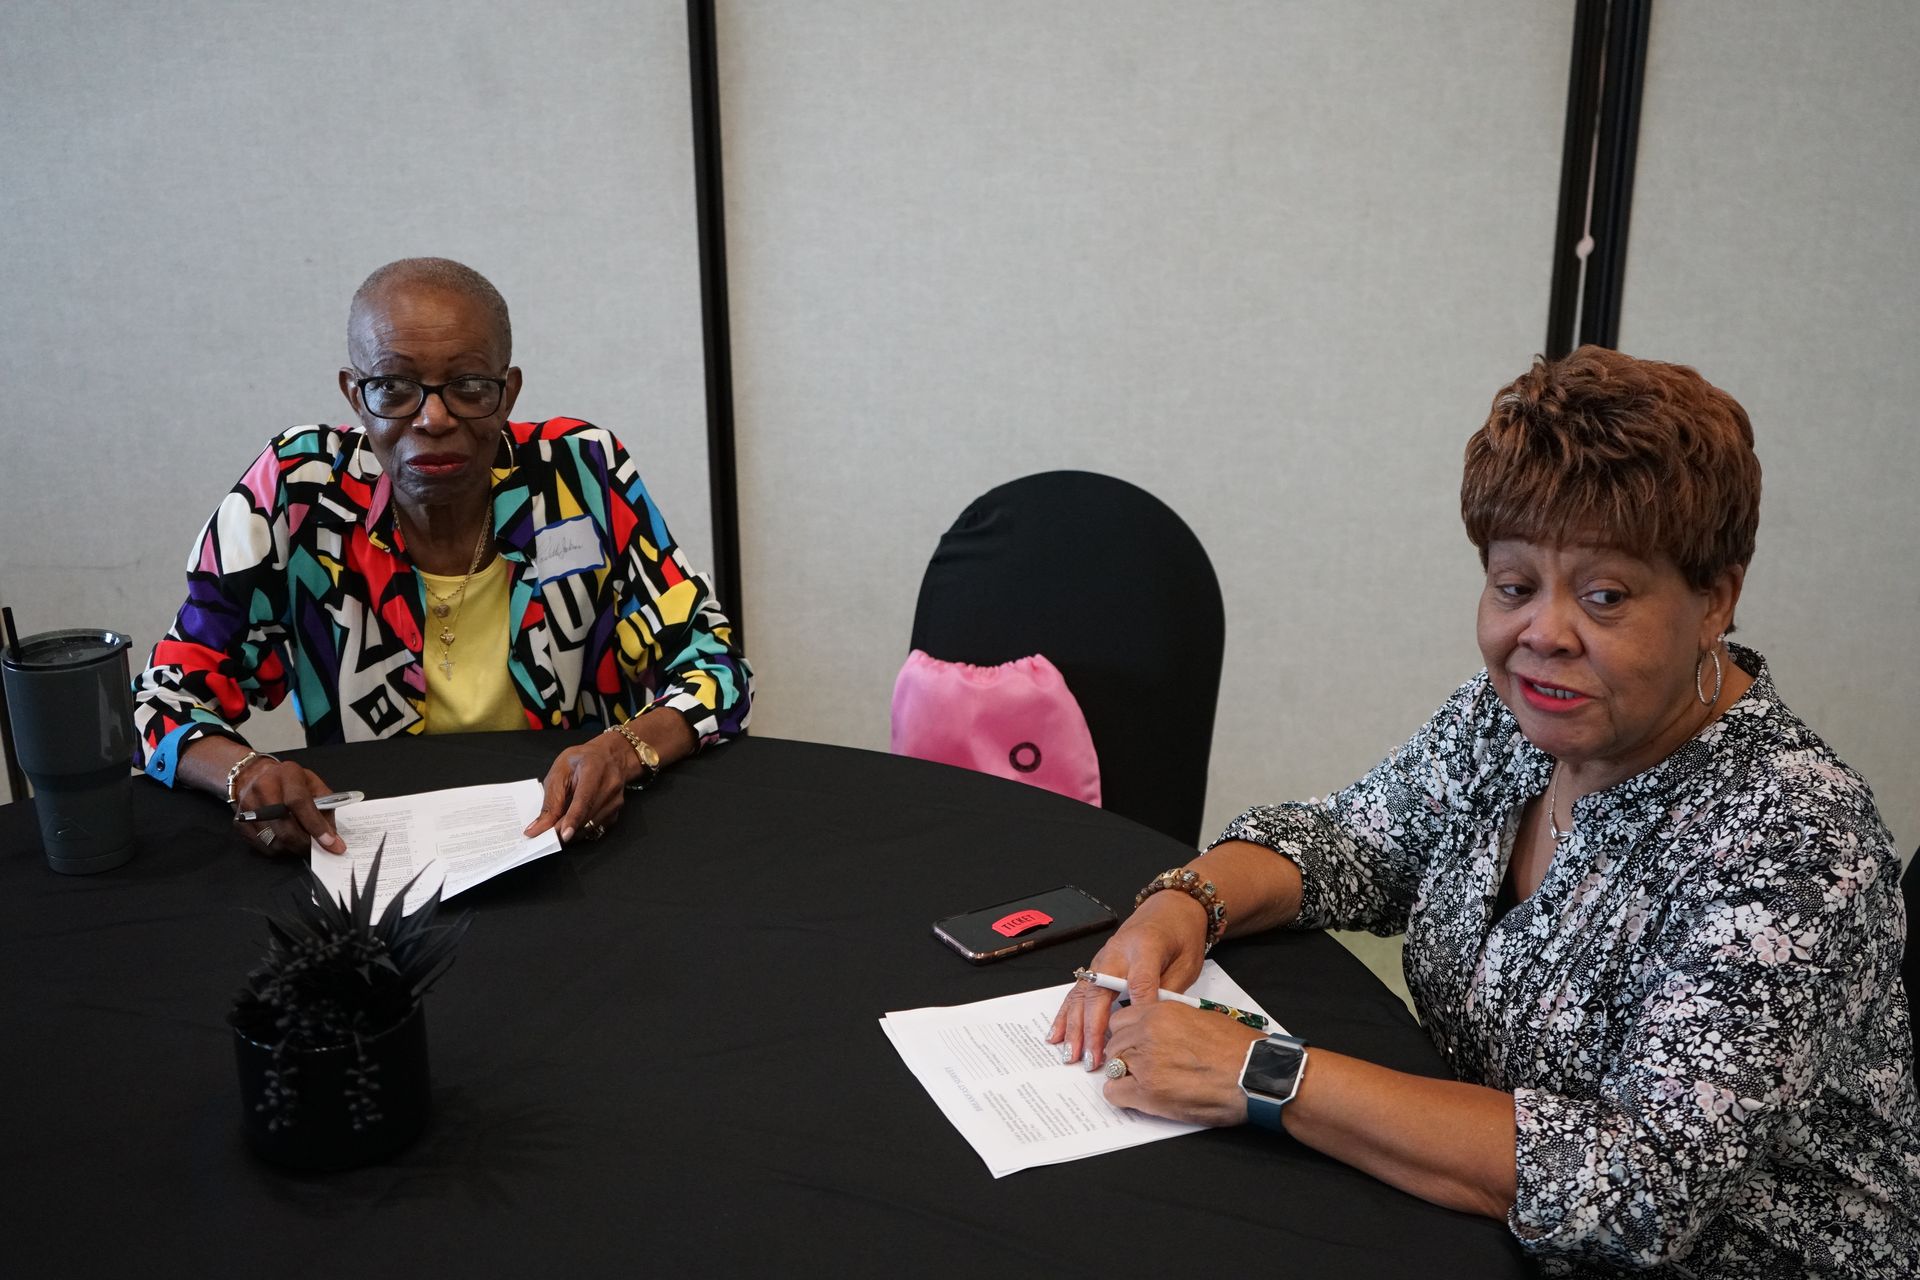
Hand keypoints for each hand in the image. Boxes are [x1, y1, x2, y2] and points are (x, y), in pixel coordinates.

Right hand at [232, 758, 343, 856]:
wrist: (256, 776)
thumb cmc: (291, 782)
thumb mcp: (314, 784)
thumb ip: (326, 806)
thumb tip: (332, 836)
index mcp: (287, 774)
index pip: (299, 802)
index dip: (316, 825)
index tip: (331, 843)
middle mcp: (264, 788)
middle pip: (285, 826)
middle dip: (305, 843)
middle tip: (318, 850)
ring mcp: (248, 806)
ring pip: (274, 840)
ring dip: (293, 848)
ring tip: (302, 844)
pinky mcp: (239, 821)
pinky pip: (262, 846)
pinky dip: (279, 849)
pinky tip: (287, 842)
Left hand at [526, 732, 630, 843]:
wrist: (609, 756)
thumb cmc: (582, 760)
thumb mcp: (559, 772)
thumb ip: (551, 800)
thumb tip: (540, 827)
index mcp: (594, 769)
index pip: (585, 798)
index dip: (573, 818)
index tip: (563, 835)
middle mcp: (610, 785)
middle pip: (586, 816)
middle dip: (564, 829)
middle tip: (546, 836)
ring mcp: (616, 800)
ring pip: (590, 825)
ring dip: (571, 830)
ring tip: (557, 827)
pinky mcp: (616, 811)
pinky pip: (595, 827)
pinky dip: (580, 829)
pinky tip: (572, 822)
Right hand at [1047, 890, 1208, 1068]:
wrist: (1170, 908)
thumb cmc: (1181, 934)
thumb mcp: (1187, 962)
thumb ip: (1169, 992)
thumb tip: (1153, 1022)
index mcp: (1146, 947)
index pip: (1140, 981)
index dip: (1138, 1007)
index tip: (1135, 1033)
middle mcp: (1117, 952)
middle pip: (1100, 992)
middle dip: (1094, 1029)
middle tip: (1092, 1059)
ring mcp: (1102, 959)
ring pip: (1082, 995)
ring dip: (1075, 1027)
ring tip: (1071, 1054)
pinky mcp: (1097, 966)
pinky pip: (1077, 992)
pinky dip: (1066, 1014)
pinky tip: (1057, 1033)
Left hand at [1101, 1001, 1265, 1126]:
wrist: (1254, 1074)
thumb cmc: (1238, 1049)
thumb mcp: (1200, 1019)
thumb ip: (1171, 1023)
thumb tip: (1159, 1033)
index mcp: (1161, 1013)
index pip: (1120, 1020)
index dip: (1126, 1035)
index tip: (1133, 1045)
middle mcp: (1147, 1033)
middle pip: (1114, 1044)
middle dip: (1124, 1056)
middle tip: (1141, 1069)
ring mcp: (1145, 1062)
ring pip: (1112, 1067)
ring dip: (1124, 1076)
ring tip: (1145, 1085)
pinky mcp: (1148, 1092)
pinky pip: (1114, 1093)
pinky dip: (1123, 1097)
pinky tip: (1139, 1099)